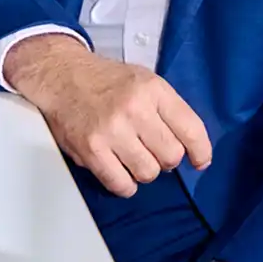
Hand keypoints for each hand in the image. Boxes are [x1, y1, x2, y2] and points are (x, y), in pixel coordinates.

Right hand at [4, 35, 211, 197]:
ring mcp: (112, 131)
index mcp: (152, 89)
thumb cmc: (105, 80)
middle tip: (152, 149)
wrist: (62, 76)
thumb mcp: (145, 80)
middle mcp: (134, 108)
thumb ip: (169, 109)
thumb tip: (192, 148)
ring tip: (132, 155)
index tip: (200, 160)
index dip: (201, 151)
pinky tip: (119, 168)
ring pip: (148, 173)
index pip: (191, 129)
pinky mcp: (91, 150)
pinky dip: (124, 183)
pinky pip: (122, 185)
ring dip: (143, 170)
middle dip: (166, 158)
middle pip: (171, 156)